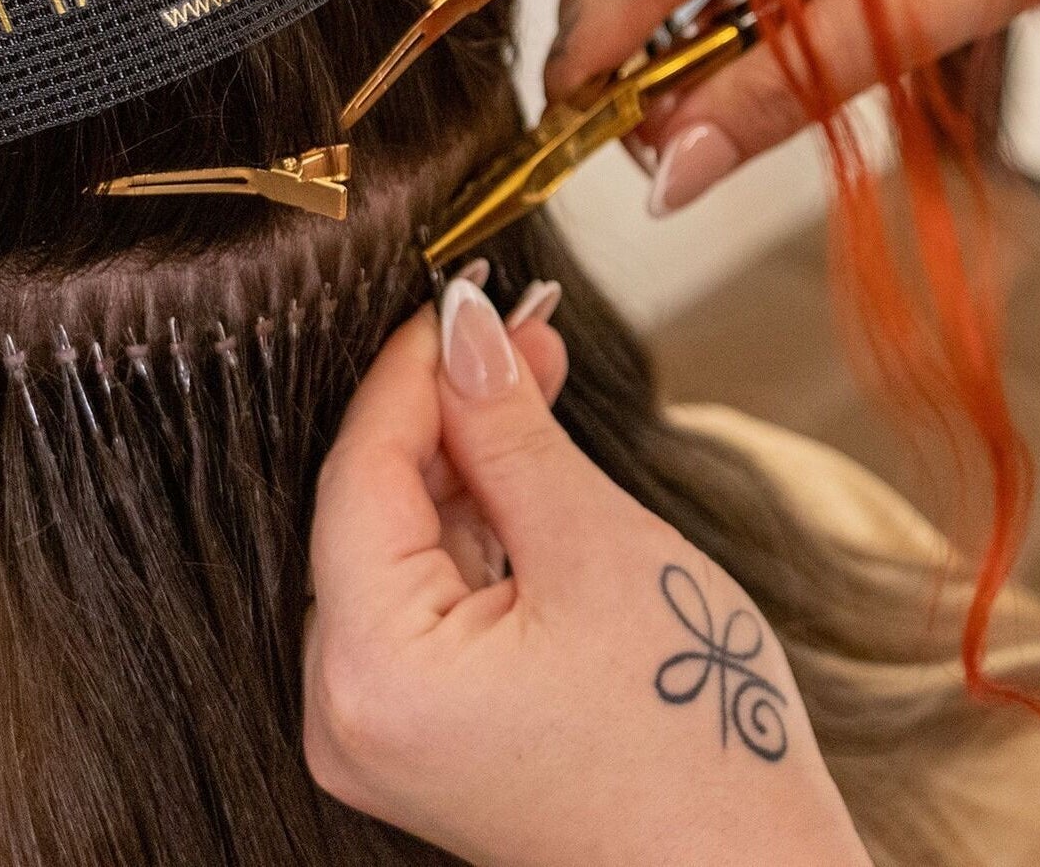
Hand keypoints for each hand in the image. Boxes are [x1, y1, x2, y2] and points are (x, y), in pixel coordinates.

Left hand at [303, 277, 869, 866]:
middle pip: (370, 513)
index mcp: (369, 673)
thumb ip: (512, 434)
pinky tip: (533, 484)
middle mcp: (346, 715)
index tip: (468, 299)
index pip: (357, 473)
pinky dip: (479, 539)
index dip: (413, 370)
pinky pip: (428, 607)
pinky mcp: (427, 740)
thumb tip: (467, 332)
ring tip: (541, 394)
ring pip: (401, 555)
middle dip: (449, 416)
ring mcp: (384, 736)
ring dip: (469, 471)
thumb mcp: (599, 551)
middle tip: (527, 337)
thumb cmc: (692, 739)